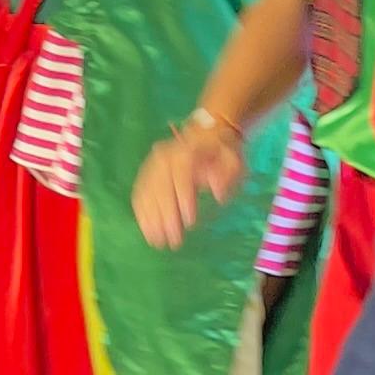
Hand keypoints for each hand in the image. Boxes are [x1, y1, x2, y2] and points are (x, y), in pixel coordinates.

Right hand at [133, 114, 246, 250]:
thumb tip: (217, 194)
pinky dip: (141, 211)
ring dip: (151, 218)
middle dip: (166, 216)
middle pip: (161, 187)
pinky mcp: (147, 171)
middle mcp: (165, 156)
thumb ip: (227, 174)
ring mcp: (153, 164)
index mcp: (186, 151)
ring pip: (147, 192)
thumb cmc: (224, 151)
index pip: (181, 175)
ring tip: (157, 241)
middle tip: (173, 241)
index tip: (190, 222)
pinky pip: (140, 192)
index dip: (184, 199)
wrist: (208, 133)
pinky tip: (145, 228)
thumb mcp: (234, 159)